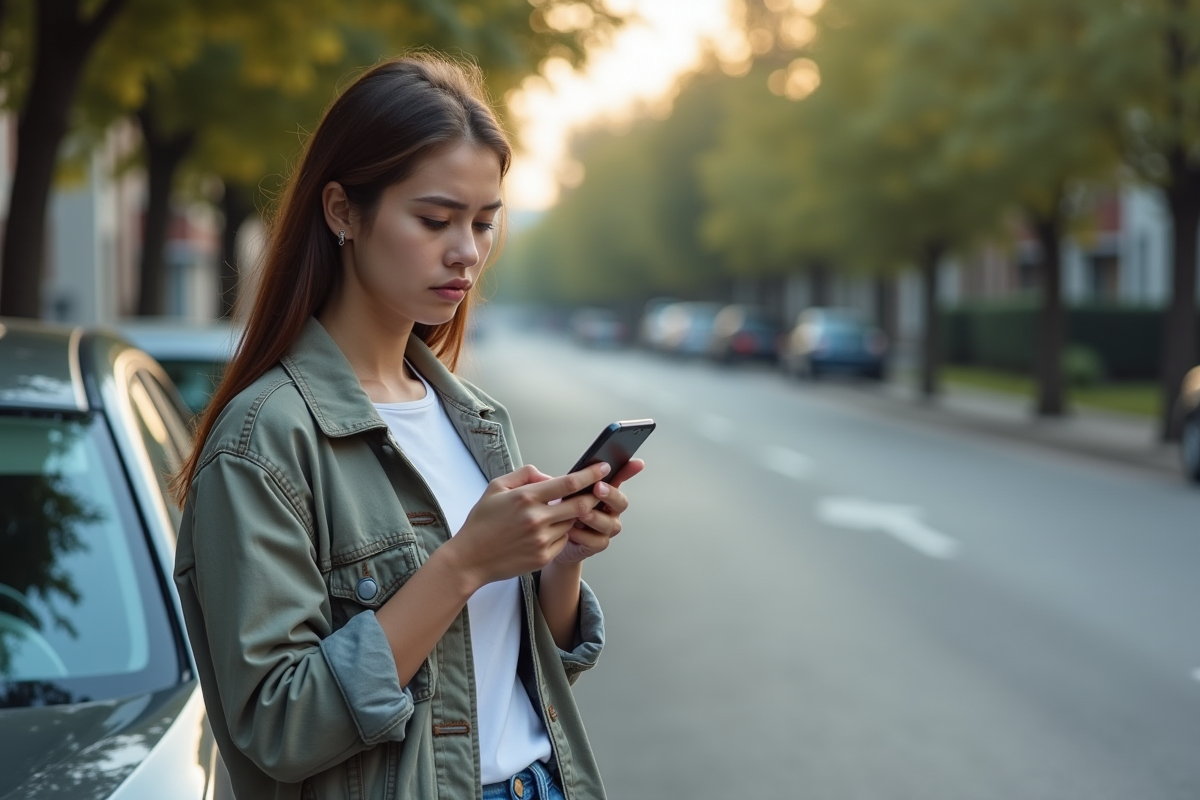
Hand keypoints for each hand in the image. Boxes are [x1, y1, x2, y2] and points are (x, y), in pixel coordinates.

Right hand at [447, 462, 612, 587]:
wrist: (470, 559)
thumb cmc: (482, 521)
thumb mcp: (496, 487)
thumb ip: (526, 475)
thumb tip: (551, 477)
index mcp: (526, 497)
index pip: (569, 483)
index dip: (591, 474)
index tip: (604, 468)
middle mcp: (537, 519)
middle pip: (581, 504)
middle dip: (593, 496)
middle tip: (598, 490)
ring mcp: (542, 540)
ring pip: (572, 523)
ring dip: (573, 515)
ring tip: (559, 512)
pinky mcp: (543, 557)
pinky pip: (564, 540)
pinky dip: (562, 533)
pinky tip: (547, 531)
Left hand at [554, 458, 644, 564]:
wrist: (552, 539)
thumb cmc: (558, 512)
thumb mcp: (559, 492)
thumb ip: (559, 482)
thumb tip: (545, 472)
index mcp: (603, 492)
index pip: (620, 478)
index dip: (630, 470)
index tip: (638, 463)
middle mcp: (609, 510)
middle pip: (621, 502)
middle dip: (611, 494)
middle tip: (598, 488)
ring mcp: (606, 528)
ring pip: (610, 524)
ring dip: (595, 517)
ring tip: (580, 513)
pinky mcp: (598, 544)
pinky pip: (597, 541)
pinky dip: (584, 536)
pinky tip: (571, 531)